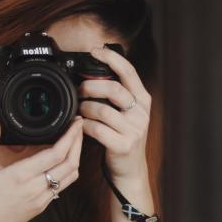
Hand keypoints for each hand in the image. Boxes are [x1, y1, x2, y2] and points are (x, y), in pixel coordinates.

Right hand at [0, 108, 84, 221]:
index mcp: (22, 176)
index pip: (56, 154)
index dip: (70, 136)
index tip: (75, 123)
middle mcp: (36, 189)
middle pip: (70, 164)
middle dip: (78, 143)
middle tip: (79, 127)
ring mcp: (42, 200)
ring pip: (70, 176)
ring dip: (76, 157)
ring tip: (74, 142)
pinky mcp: (42, 206)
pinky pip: (61, 186)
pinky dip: (67, 171)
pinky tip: (61, 162)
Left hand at [79, 47, 151, 184]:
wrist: (130, 170)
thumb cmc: (123, 137)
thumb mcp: (127, 113)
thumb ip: (117, 96)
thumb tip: (93, 75)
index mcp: (143, 100)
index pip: (129, 72)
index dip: (112, 58)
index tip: (95, 51)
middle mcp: (141, 113)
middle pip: (113, 89)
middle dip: (90, 86)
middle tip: (79, 90)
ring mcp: (134, 130)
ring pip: (102, 110)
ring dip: (84, 107)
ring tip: (79, 109)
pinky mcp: (123, 146)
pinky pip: (97, 129)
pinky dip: (84, 125)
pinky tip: (81, 124)